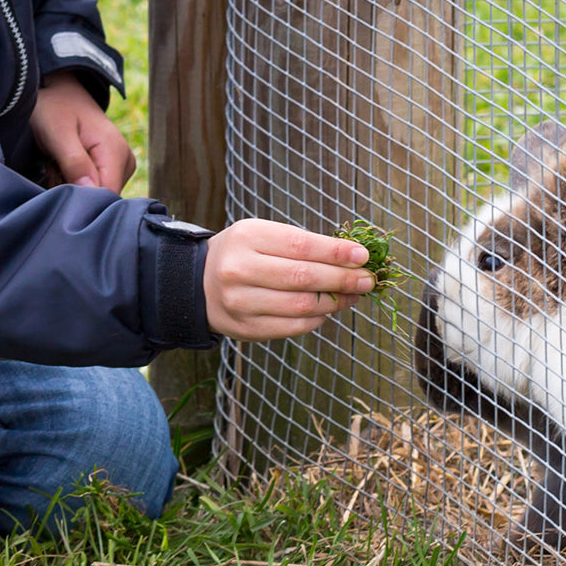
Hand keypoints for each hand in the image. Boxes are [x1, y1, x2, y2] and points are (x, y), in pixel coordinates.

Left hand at [31, 71, 136, 192]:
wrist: (60, 92)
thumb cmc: (55, 108)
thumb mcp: (58, 133)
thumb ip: (75, 162)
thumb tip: (92, 192)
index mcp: (115, 151)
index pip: (107, 194)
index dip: (83, 196)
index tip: (59, 180)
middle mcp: (126, 161)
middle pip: (102, 196)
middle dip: (75, 189)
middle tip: (56, 166)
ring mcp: (122, 166)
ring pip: (97, 194)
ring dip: (72, 185)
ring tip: (59, 163)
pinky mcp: (115, 169)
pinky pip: (96, 187)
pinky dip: (77, 181)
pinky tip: (67, 166)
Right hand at [203, 219, 376, 340]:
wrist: (197, 284)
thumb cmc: (244, 255)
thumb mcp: (265, 236)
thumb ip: (304, 245)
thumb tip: (354, 259)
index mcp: (247, 238)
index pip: (301, 246)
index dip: (337, 252)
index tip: (363, 256)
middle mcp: (240, 270)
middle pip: (304, 277)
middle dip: (343, 279)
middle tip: (368, 280)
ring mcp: (241, 302)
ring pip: (302, 305)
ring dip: (336, 301)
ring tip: (352, 295)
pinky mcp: (247, 328)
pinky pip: (293, 326)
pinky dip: (317, 318)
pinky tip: (327, 310)